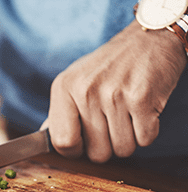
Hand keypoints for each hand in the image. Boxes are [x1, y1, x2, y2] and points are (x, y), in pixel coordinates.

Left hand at [46, 22, 186, 161]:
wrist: (149, 38)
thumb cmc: (109, 65)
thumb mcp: (75, 80)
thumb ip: (60, 111)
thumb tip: (44, 136)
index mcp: (63, 87)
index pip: (62, 142)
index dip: (75, 151)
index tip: (84, 144)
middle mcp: (85, 91)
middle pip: (96, 153)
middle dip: (107, 146)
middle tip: (112, 123)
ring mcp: (114, 95)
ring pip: (122, 150)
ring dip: (129, 139)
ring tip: (128, 114)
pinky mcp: (143, 99)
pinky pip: (145, 140)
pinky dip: (147, 132)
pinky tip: (143, 110)